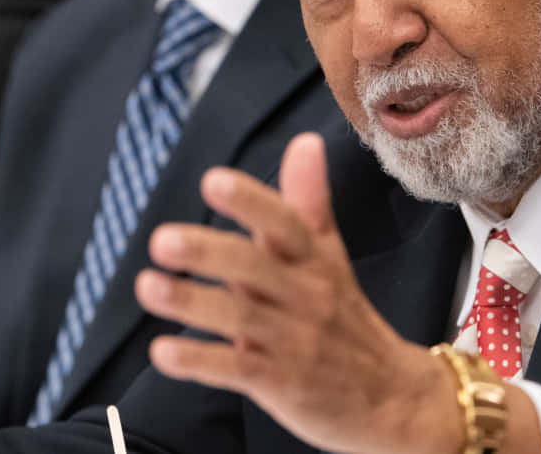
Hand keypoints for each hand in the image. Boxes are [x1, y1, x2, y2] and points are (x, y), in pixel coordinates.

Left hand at [135, 133, 535, 453]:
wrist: (392, 399)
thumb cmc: (345, 318)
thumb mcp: (330, 257)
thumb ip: (308, 203)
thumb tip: (305, 141)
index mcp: (314, 259)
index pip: (285, 223)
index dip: (250, 202)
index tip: (213, 180)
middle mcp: (305, 296)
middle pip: (255, 268)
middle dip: (208, 252)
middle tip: (161, 240)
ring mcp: (293, 343)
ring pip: (239, 319)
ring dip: (190, 304)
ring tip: (148, 286)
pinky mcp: (281, 385)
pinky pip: (236, 371)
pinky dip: (198, 362)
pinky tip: (162, 352)